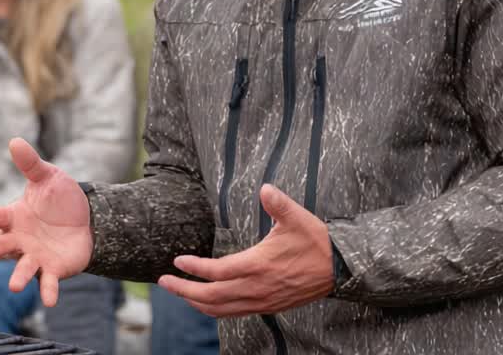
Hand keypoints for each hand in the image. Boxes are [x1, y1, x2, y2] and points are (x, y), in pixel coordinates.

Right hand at [0, 138, 92, 306]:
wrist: (87, 219)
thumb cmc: (60, 198)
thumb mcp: (48, 177)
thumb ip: (31, 164)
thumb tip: (14, 140)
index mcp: (14, 217)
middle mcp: (20, 239)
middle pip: (1, 247)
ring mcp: (35, 256)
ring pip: (22, 268)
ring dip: (18, 277)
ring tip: (13, 286)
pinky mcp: (53, 269)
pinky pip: (48, 282)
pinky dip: (48, 291)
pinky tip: (51, 300)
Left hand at [157, 184, 333, 317]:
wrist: (339, 269)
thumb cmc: (315, 241)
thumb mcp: (297, 217)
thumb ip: (278, 203)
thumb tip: (265, 188)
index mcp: (258, 265)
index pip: (217, 271)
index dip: (194, 267)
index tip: (177, 260)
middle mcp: (256, 287)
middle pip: (210, 297)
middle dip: (183, 291)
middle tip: (163, 281)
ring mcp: (261, 300)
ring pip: (220, 310)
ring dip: (195, 303)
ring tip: (179, 293)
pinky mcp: (267, 306)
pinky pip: (233, 313)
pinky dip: (214, 310)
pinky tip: (206, 302)